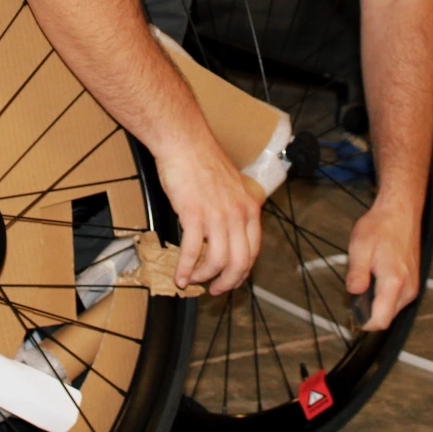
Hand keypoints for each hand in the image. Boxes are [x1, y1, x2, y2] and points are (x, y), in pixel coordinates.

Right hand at [157, 138, 261, 294]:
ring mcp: (217, 216)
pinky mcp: (195, 215)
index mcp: (250, 208)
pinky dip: (185, 268)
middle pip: (240, 263)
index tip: (231, 279)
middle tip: (215, 290)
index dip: (242, 272)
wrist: (185, 143)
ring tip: (193, 280)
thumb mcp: (230, 187)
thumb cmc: (202, 161)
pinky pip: (193, 251)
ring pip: (217, 261)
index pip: (253, 251)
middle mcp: (238, 214)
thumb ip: (232, 209)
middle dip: (227, 282)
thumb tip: (224, 232)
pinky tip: (179, 276)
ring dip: (204, 277)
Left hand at [345, 197, 422, 330]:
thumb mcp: (360, 246)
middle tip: (356, 290)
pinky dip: (385, 294)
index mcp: (394, 282)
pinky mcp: (414, 282)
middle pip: (386, 317)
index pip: (381, 320)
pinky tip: (377, 276)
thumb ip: (357, 273)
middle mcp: (408, 288)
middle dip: (369, 310)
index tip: (352, 316)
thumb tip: (353, 293)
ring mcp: (413, 286)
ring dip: (377, 302)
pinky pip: (397, 299)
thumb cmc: (381, 226)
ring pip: (392, 309)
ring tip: (367, 278)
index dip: (365, 323)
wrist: (401, 212)